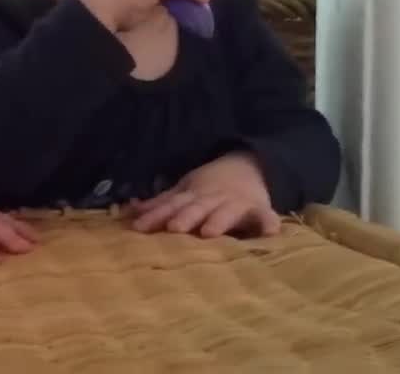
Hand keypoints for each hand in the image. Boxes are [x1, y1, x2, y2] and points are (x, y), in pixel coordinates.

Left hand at [130, 152, 281, 237]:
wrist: (248, 166)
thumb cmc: (209, 188)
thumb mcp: (184, 191)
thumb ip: (161, 204)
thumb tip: (130, 212)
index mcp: (192, 195)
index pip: (170, 205)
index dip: (155, 215)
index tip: (139, 227)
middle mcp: (212, 199)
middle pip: (196, 208)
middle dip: (185, 217)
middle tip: (173, 228)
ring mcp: (236, 203)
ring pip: (227, 212)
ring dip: (218, 220)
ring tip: (209, 232)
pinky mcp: (260, 210)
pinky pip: (266, 217)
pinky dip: (268, 223)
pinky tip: (270, 233)